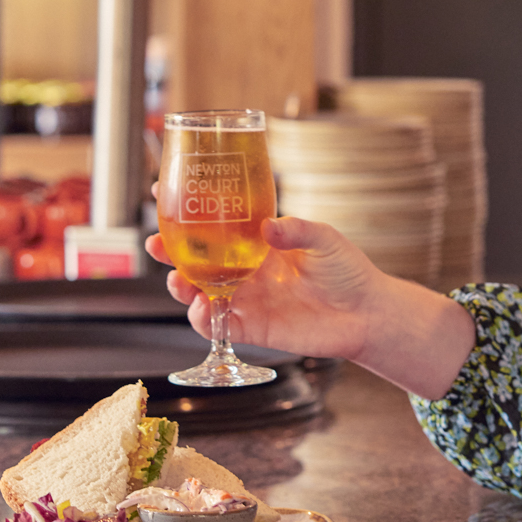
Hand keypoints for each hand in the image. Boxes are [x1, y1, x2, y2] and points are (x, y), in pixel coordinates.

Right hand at [146, 216, 379, 360]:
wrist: (366, 314)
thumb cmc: (347, 271)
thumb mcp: (323, 238)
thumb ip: (296, 230)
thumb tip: (268, 226)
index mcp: (258, 242)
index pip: (216, 224)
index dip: (189, 211)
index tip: (163, 194)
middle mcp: (246, 269)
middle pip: (197, 260)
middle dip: (170, 252)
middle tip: (155, 243)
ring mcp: (248, 298)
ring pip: (200, 292)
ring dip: (181, 286)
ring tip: (177, 279)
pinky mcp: (253, 327)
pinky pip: (219, 324)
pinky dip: (204, 318)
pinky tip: (201, 308)